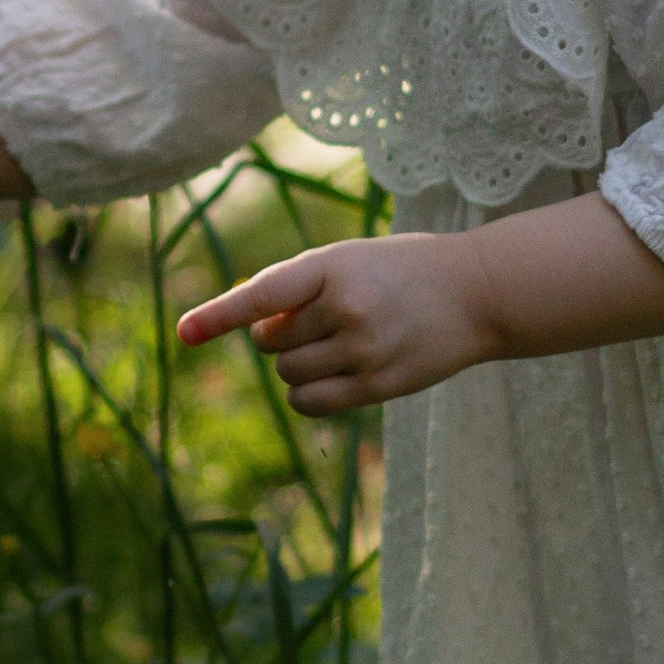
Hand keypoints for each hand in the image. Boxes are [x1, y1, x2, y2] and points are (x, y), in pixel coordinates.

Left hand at [177, 234, 492, 415]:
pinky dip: (306, 393)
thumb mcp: (351, 259)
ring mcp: (365, 351)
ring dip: (294, 364)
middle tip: (315, 320)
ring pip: (288, 375)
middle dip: (278, 335)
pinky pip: (311, 404)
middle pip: (270, 342)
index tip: (185, 332)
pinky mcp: (378, 386)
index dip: (221, 314)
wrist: (478, 293)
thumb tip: (253, 332)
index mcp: (335, 266)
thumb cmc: (402, 271)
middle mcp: (348, 309)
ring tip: (333, 344)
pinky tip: (330, 376)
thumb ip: (301, 287)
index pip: (265, 294)